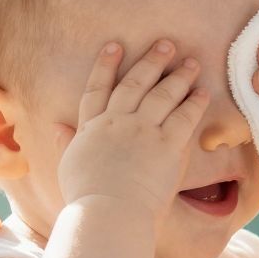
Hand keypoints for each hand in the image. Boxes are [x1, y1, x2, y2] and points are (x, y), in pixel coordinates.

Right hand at [56, 39, 208, 219]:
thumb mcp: (69, 166)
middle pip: (135, 84)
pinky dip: (194, 103)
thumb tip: (57, 126)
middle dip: (151, 61)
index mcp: (92, 128)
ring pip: (163, 95)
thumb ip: (67, 142)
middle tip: (166, 44)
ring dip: (178, 76)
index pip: (97, 89)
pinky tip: (202, 92)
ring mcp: (143, 131)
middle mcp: (117, 123)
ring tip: (191, 62)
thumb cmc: (87, 199)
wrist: (109, 213)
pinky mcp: (167, 145)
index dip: (106, 66)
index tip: (115, 46)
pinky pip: (184, 117)